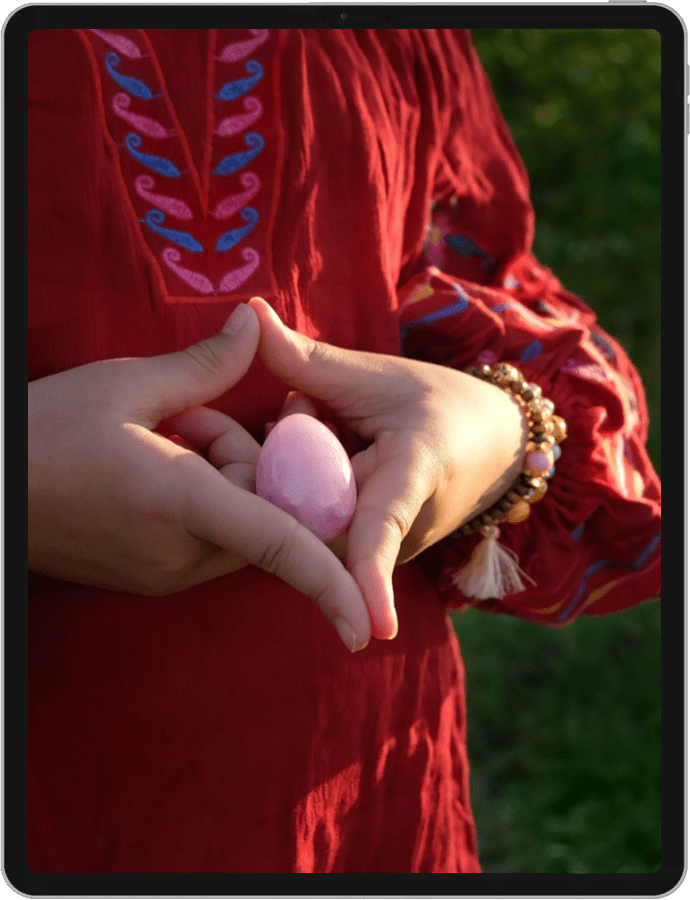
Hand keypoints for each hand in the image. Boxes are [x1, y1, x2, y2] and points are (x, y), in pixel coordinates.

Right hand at [28, 304, 370, 651]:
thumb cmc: (44, 433)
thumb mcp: (125, 386)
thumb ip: (205, 366)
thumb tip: (258, 324)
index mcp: (180, 506)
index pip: (277, 546)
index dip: (329, 586)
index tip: (365, 630)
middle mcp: (179, 554)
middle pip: (265, 514)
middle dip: (249, 462)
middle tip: (187, 422)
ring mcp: (163, 573)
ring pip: (239, 526)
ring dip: (222, 479)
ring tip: (162, 441)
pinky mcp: (151, 576)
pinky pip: (209, 539)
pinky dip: (204, 501)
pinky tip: (154, 467)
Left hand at [247, 297, 528, 640]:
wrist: (490, 443)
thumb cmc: (438, 404)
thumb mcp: (377, 375)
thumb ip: (309, 358)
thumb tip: (248, 314)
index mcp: (413, 479)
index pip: (382, 527)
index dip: (371, 575)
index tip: (371, 627)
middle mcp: (399, 527)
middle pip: (310, 511)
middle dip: (275, 458)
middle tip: (269, 408)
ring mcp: (386, 546)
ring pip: (309, 514)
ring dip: (294, 463)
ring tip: (315, 414)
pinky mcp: (369, 551)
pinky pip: (317, 520)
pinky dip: (305, 480)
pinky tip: (320, 439)